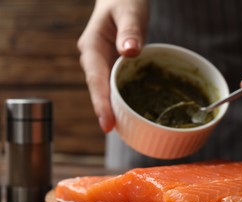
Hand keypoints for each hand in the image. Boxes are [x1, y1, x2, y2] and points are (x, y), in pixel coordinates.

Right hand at [78, 0, 148, 131]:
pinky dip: (124, 99)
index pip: (95, 80)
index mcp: (92, 47)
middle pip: (99, 91)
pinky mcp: (114, 68)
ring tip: (127, 130)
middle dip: (107, 113)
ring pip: (107, 91)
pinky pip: (117, 86)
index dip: (101, 104)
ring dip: (115, 110)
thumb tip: (129, 51)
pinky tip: (134, 113)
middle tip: (117, 134)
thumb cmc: (125, 1)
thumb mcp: (129, 11)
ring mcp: (103, 65)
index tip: (107, 125)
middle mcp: (94, 60)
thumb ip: (129, 30)